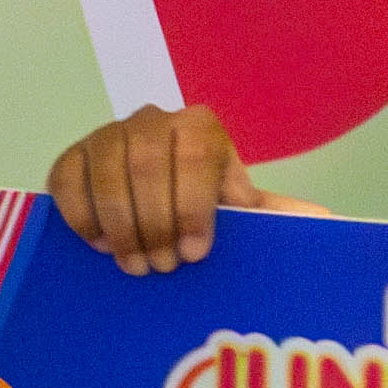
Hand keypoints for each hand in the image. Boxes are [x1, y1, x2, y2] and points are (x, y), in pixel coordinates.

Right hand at [48, 105, 270, 269]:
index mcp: (200, 127)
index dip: (194, 206)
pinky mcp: (71, 155)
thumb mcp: (239, 210)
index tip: (195, 252)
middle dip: (154, 222)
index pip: (197, 155)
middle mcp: (153, 120)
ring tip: (134, 264)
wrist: (156, 203)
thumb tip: (320, 217)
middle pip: (148, 164)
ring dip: (120, 224)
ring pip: (106, 170)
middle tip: (161, 267)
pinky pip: (67, 179)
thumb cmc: (204, 209)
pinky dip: (82, 215)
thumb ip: (275, 214)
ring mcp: (107, 134)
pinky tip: (100, 245)